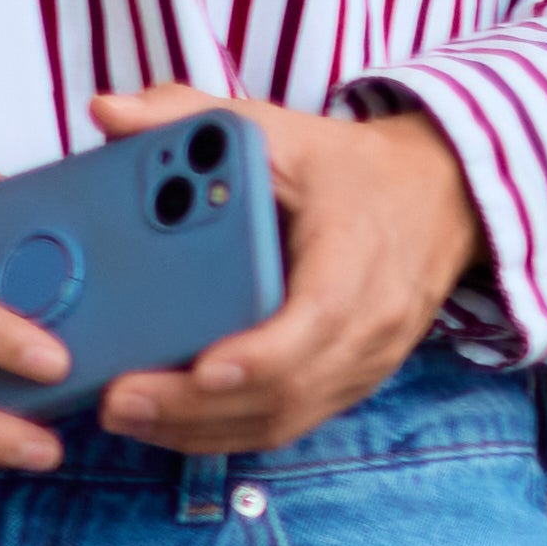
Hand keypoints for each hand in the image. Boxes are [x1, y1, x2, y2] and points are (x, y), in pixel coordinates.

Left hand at [88, 85, 484, 459]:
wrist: (442, 201)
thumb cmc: (349, 171)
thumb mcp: (277, 129)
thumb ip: (189, 116)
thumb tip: (105, 112)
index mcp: (357, 260)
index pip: (315, 322)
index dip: (260, 355)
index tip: (200, 368)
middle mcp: (369, 325)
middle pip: (287, 389)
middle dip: (198, 405)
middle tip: (116, 401)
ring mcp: (362, 363)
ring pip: (284, 419)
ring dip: (202, 430)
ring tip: (126, 420)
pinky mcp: (346, 382)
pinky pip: (288, 422)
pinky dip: (227, 433)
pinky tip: (166, 427)